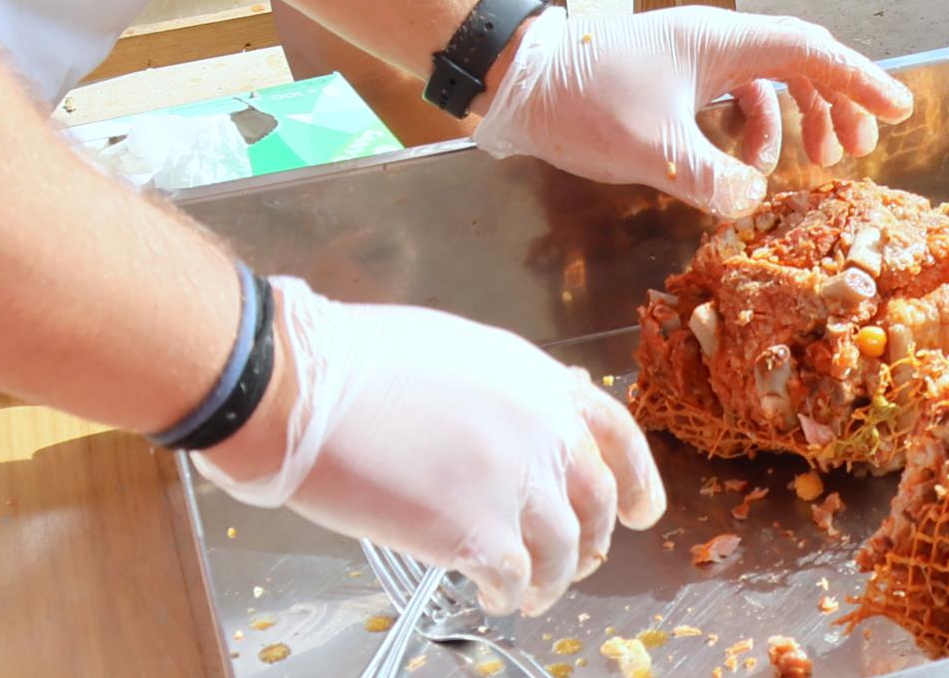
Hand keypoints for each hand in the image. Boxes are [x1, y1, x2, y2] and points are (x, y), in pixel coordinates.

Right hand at [200, 277, 662, 612]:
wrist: (306, 385)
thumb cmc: (358, 362)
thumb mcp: (460, 352)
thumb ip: (507, 391)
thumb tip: (521, 422)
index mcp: (538, 381)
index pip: (616, 433)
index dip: (636, 478)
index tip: (641, 509)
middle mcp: (541, 430)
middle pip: (595, 500)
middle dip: (592, 539)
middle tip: (579, 560)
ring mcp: (514, 483)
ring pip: (562, 550)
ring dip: (552, 578)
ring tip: (530, 593)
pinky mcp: (475, 531)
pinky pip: (515, 577)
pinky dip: (511, 593)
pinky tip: (496, 595)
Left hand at [465, 6, 913, 215]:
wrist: (521, 81)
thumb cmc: (584, 100)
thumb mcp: (649, 146)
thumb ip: (707, 174)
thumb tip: (753, 199)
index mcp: (721, 42)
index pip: (809, 51)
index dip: (858, 79)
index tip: (898, 108)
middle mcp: (716, 42)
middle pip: (800, 62)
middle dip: (836, 104)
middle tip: (858, 150)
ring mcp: (696, 59)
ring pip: (770, 81)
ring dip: (798, 119)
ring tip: (813, 163)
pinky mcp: (675, 80)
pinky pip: (737, 98)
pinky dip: (755, 130)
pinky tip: (747, 165)